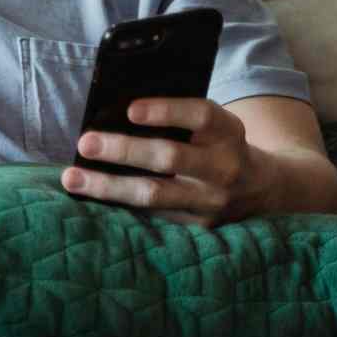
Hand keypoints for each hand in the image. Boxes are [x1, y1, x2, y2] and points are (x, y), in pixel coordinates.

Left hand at [61, 97, 253, 225]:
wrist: (264, 190)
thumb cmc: (218, 146)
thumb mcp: (213, 127)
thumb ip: (179, 120)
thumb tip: (111, 112)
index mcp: (228, 132)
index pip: (201, 116)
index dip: (166, 111)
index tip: (130, 110)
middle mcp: (224, 167)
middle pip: (171, 157)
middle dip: (124, 150)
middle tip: (85, 143)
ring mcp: (212, 201)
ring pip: (154, 195)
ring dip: (108, 186)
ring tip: (72, 178)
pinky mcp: (198, 227)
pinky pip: (151, 216)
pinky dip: (116, 206)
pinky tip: (87, 198)